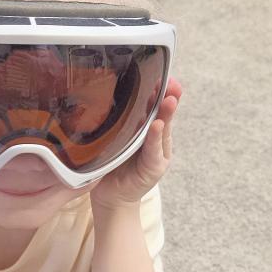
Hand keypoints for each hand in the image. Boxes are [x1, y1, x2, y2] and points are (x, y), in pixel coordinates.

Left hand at [90, 77, 181, 211]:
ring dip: (166, 113)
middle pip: (163, 114)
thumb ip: (113, 120)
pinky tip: (157, 126)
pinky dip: (155, 138)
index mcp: (143, 127)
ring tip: (168, 99)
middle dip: (168, 97)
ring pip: (162, 129)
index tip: (164, 76)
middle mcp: (153, 137)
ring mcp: (156, 152)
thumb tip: (100, 92)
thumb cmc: (110, 164)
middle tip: (171, 83)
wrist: (110, 195)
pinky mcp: (154, 168)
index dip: (161, 90)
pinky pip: (154, 151)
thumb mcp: (110, 137)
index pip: (154, 105)